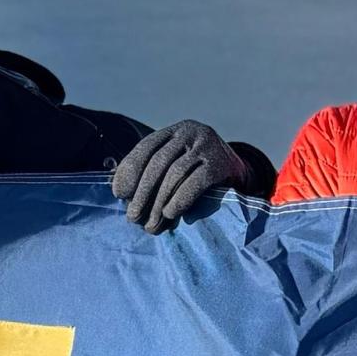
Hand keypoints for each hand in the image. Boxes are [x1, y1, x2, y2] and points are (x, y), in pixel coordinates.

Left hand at [111, 120, 244, 233]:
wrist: (238, 171)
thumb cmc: (197, 171)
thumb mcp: (175, 162)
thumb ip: (151, 169)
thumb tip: (118, 190)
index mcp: (173, 131)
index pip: (146, 147)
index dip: (129, 170)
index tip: (119, 194)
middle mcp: (189, 132)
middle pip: (158, 163)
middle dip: (142, 192)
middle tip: (132, 217)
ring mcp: (206, 146)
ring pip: (175, 174)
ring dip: (158, 202)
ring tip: (150, 224)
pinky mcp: (220, 163)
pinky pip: (195, 182)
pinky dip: (180, 199)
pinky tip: (170, 214)